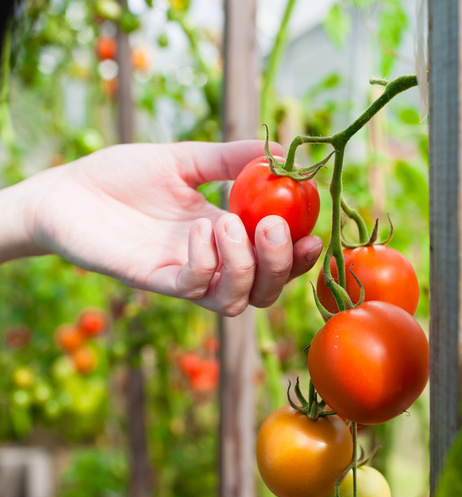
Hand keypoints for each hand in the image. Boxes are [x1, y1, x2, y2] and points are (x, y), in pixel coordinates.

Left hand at [18, 140, 322, 315]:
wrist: (68, 190)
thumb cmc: (122, 176)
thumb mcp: (183, 158)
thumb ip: (228, 158)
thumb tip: (279, 150)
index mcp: (223, 236)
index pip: (271, 262)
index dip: (297, 256)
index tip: (313, 232)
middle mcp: (209, 262)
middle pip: (262, 290)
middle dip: (279, 264)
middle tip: (274, 226)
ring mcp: (183, 275)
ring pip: (234, 300)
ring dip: (244, 265)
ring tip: (229, 221)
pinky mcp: (154, 280)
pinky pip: (193, 287)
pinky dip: (206, 261)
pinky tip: (198, 227)